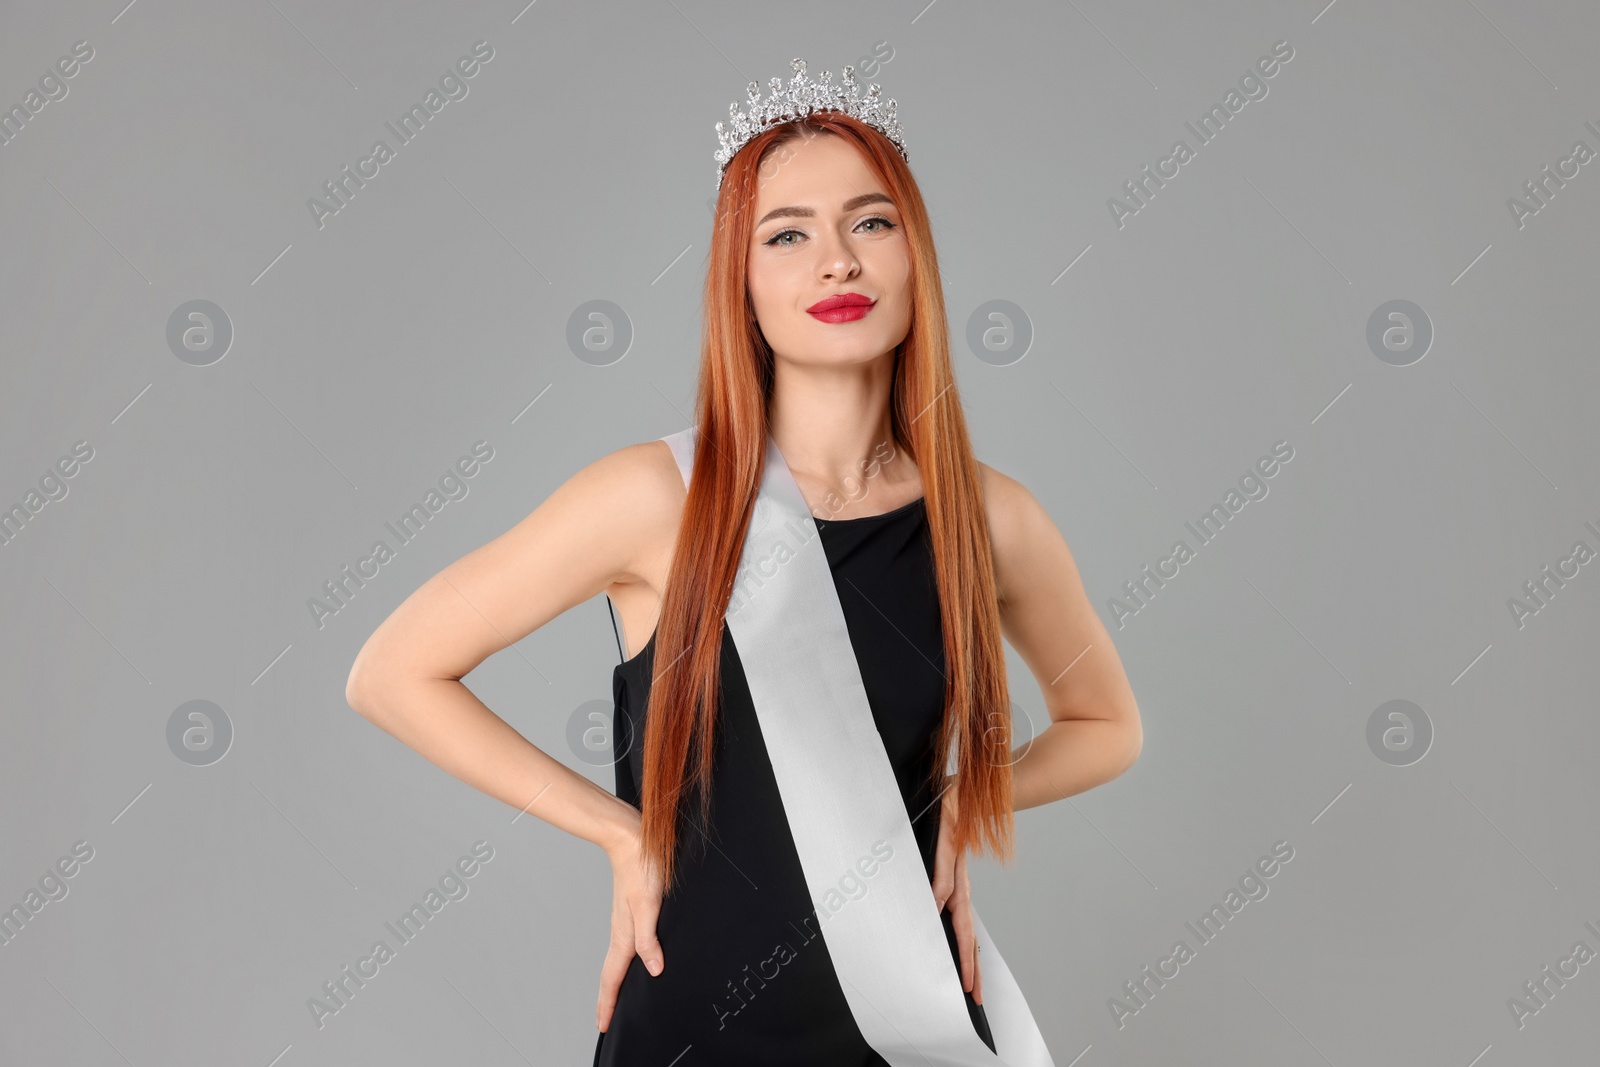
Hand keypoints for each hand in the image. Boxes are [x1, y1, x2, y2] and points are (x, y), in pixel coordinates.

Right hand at [596, 818, 665, 1031]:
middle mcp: (622, 930)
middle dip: (607, 998)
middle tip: (604, 1020)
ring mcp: (625, 920)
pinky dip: (623, 961)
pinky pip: (625, 945)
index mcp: (624, 933)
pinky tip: (633, 958)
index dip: (609, 1002)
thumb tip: (653, 969)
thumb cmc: (643, 867)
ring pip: (617, 958)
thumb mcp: (650, 903)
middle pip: (611, 972)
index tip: (603, 1026)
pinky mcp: (632, 909)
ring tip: (614, 996)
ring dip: (614, 980)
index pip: (613, 976)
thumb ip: (649, 937)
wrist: (632, 837)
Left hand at [931, 775, 981, 1004]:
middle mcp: (960, 886)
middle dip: (973, 967)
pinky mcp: (951, 876)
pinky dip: (960, 932)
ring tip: (972, 979)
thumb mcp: (945, 840)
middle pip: (969, 935)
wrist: (959, 791)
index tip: (968, 986)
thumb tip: (938, 904)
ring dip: (968, 953)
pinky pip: (957, 911)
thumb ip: (942, 871)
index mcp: (958, 883)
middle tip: (976, 996)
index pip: (964, 930)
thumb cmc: (951, 811)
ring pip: (965, 926)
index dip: (966, 960)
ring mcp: (957, 882)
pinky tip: (954, 942)